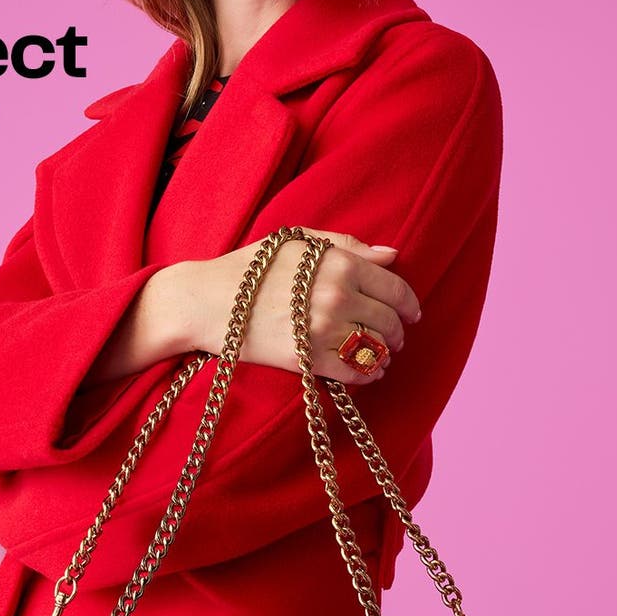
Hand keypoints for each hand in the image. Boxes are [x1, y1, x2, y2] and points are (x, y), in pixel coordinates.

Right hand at [176, 230, 421, 385]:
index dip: (409, 304)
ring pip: (377, 347)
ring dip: (385, 353)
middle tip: (394, 336)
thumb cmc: (248, 268)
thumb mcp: (297, 242)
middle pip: (390, 321)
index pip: (395, 288)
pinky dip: (370, 373)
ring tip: (381, 354)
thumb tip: (391, 256)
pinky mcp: (308, 359)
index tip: (412, 313)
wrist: (205, 302)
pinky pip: (356, 371)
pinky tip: (369, 371)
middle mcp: (337, 295)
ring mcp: (324, 329)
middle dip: (398, 331)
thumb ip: (346, 245)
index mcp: (339, 263)